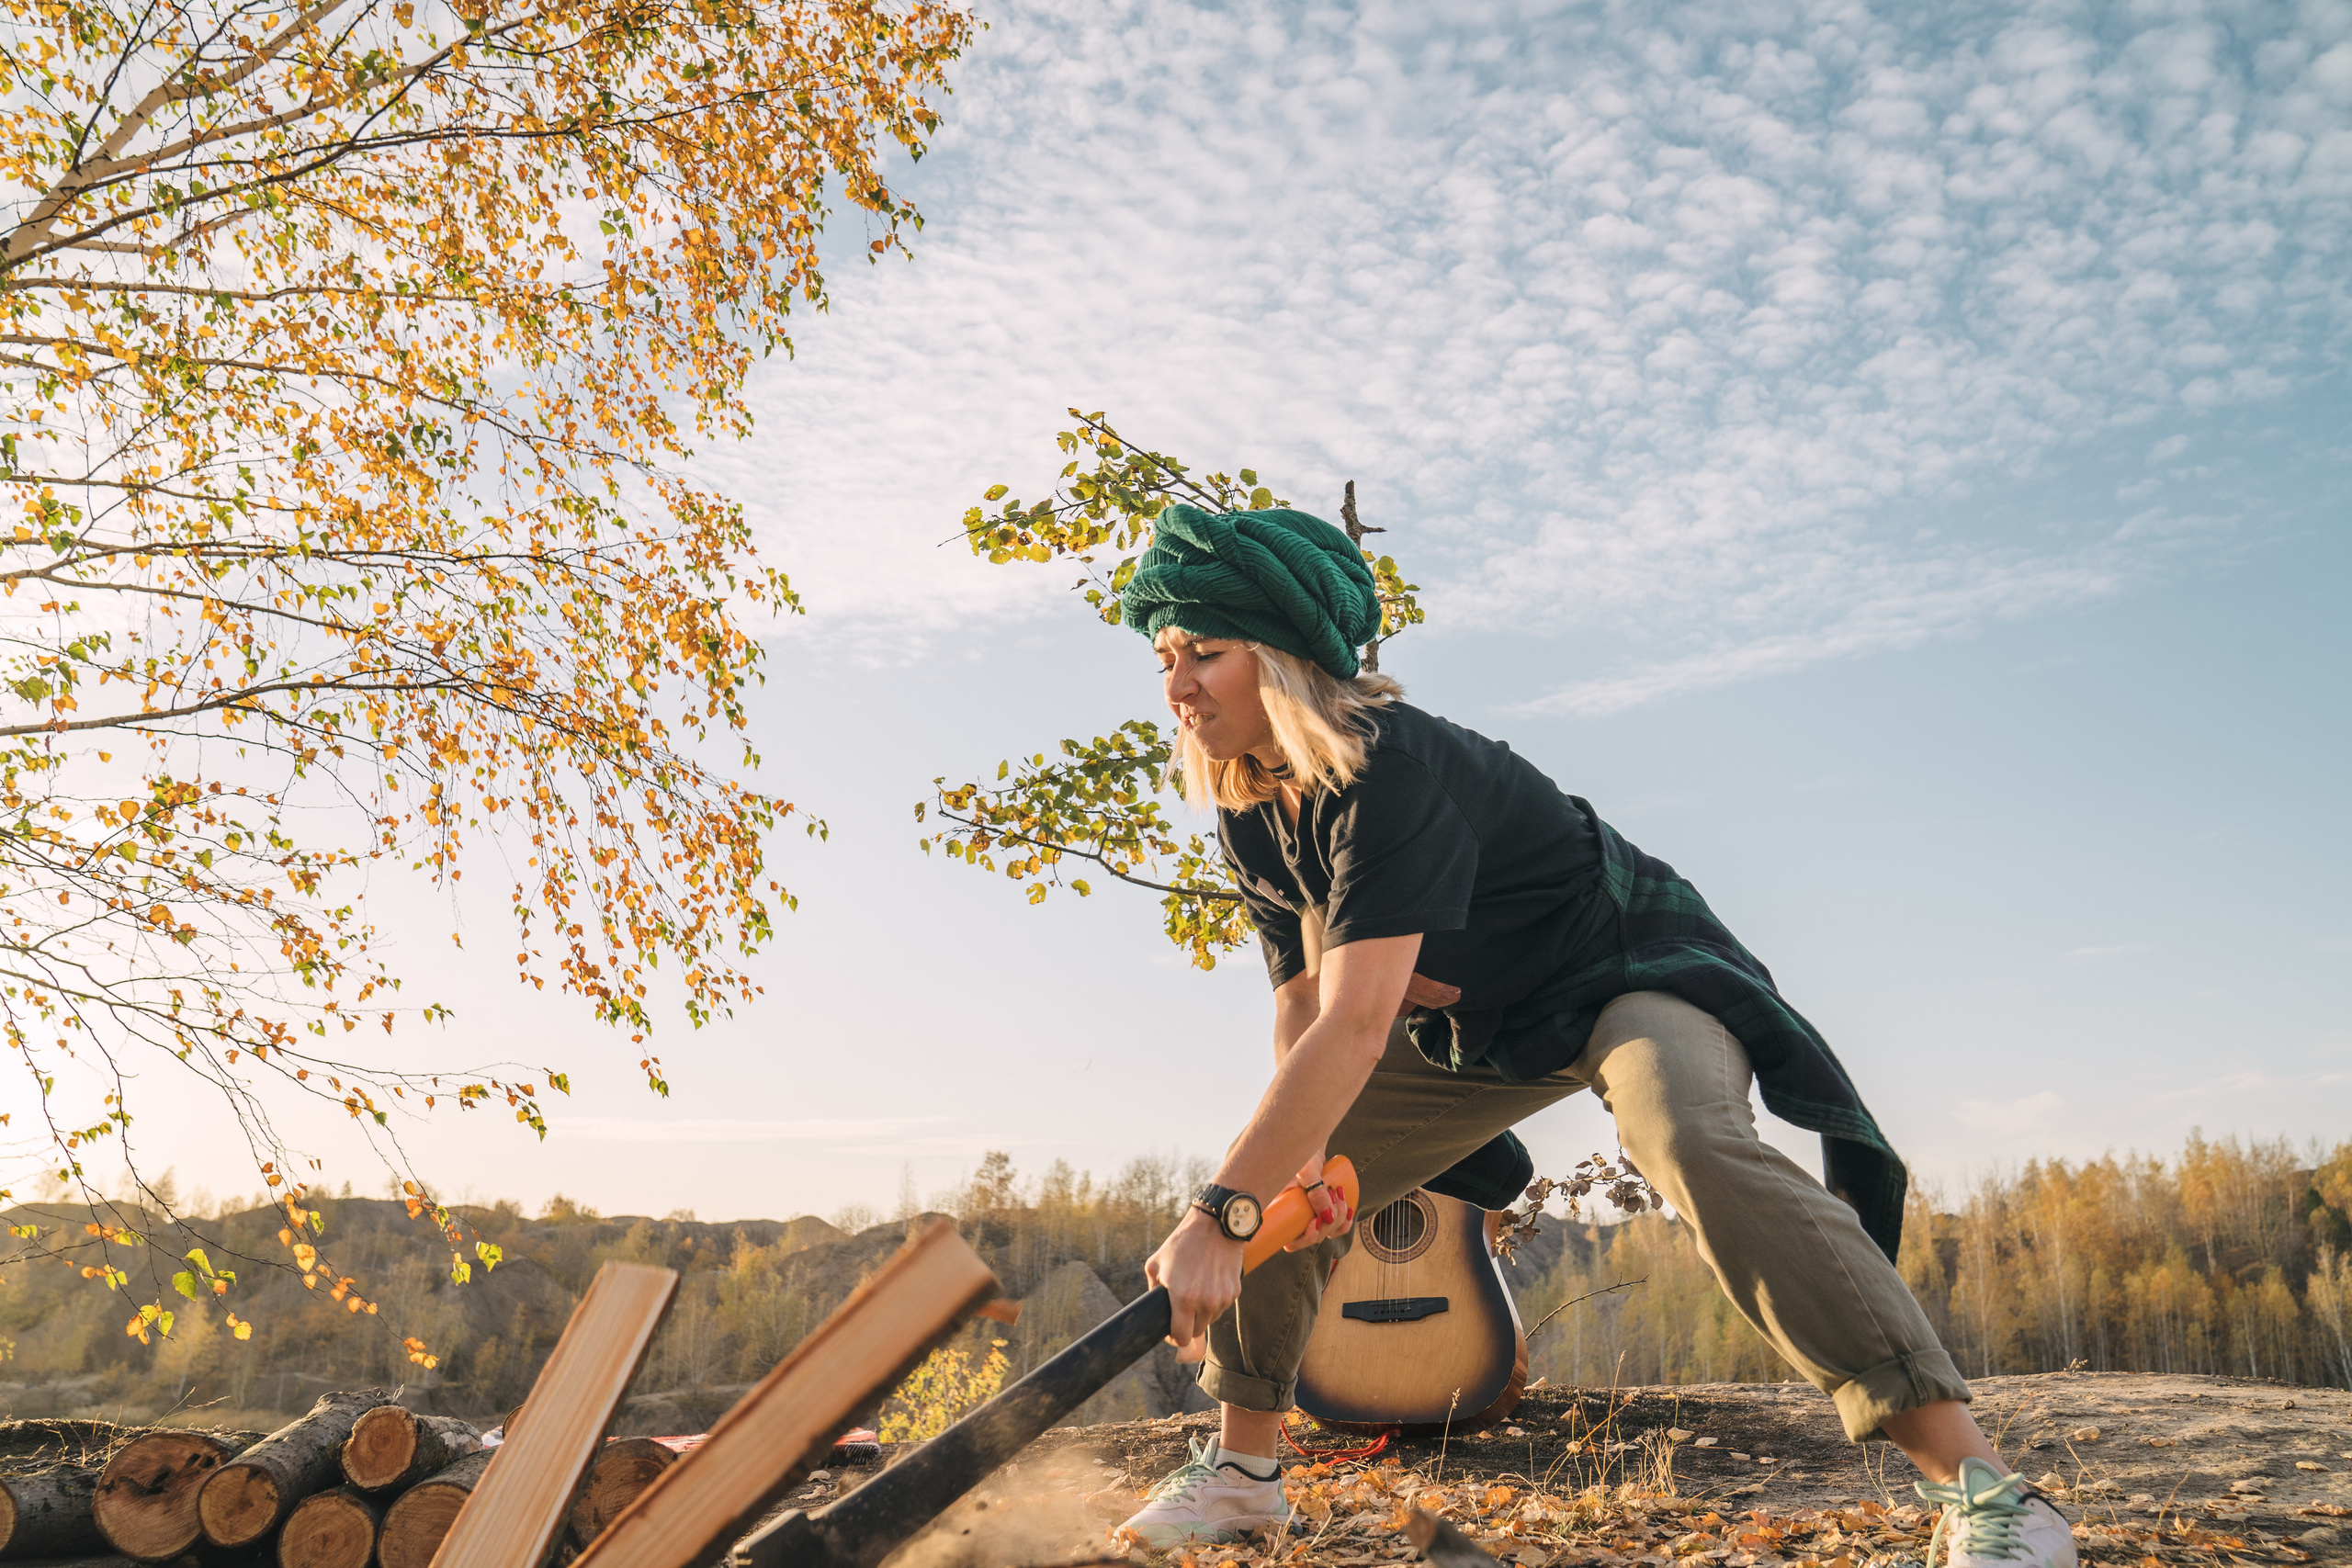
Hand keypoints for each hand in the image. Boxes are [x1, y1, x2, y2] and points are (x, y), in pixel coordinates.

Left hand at [1144, 1207, 1244, 1360]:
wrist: (1215, 1226)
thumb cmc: (1182, 1244)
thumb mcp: (1156, 1264)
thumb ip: (1152, 1290)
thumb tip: (1153, 1310)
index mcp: (1183, 1298)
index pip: (1181, 1337)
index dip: (1173, 1338)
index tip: (1171, 1331)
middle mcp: (1205, 1302)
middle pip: (1196, 1332)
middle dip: (1187, 1325)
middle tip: (1182, 1309)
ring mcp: (1222, 1298)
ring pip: (1210, 1320)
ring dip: (1202, 1313)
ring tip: (1196, 1290)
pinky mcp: (1235, 1292)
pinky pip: (1222, 1307)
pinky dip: (1215, 1301)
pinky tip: (1209, 1282)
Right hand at [1284, 1154, 1355, 1252]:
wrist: (1312, 1146)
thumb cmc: (1302, 1156)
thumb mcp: (1306, 1172)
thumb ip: (1315, 1192)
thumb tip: (1328, 1218)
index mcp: (1283, 1212)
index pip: (1290, 1241)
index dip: (1304, 1239)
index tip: (1315, 1222)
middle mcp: (1296, 1217)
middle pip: (1313, 1237)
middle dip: (1328, 1223)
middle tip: (1333, 1196)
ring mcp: (1310, 1215)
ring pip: (1327, 1232)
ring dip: (1339, 1218)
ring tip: (1339, 1193)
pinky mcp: (1322, 1210)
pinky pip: (1336, 1225)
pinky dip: (1345, 1221)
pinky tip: (1349, 1209)